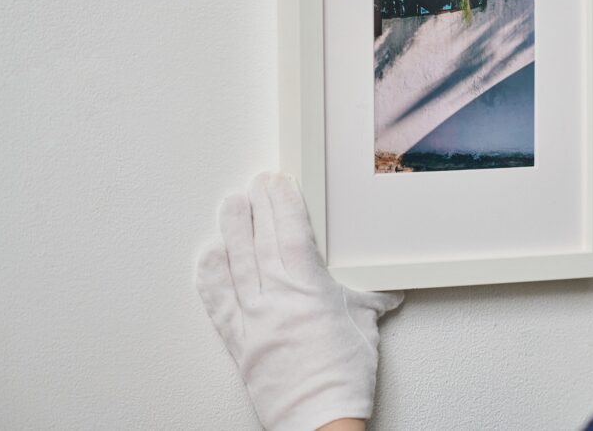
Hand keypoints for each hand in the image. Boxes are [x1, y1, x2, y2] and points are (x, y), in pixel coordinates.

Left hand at [195, 172, 402, 430]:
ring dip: (232, 232)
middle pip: (260, 241)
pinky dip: (210, 279)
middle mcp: (275, 298)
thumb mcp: (364, 325)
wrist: (319, 417)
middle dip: (257, 209)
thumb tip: (383, 291)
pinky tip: (209, 259)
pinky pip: (218, 303)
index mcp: (307, 287)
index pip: (290, 233)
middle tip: (253, 186)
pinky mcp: (238, 341)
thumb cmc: (343, 375)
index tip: (278, 184)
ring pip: (236, 264)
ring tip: (230, 207)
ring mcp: (252, 318)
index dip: (283, 204)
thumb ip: (367, 301)